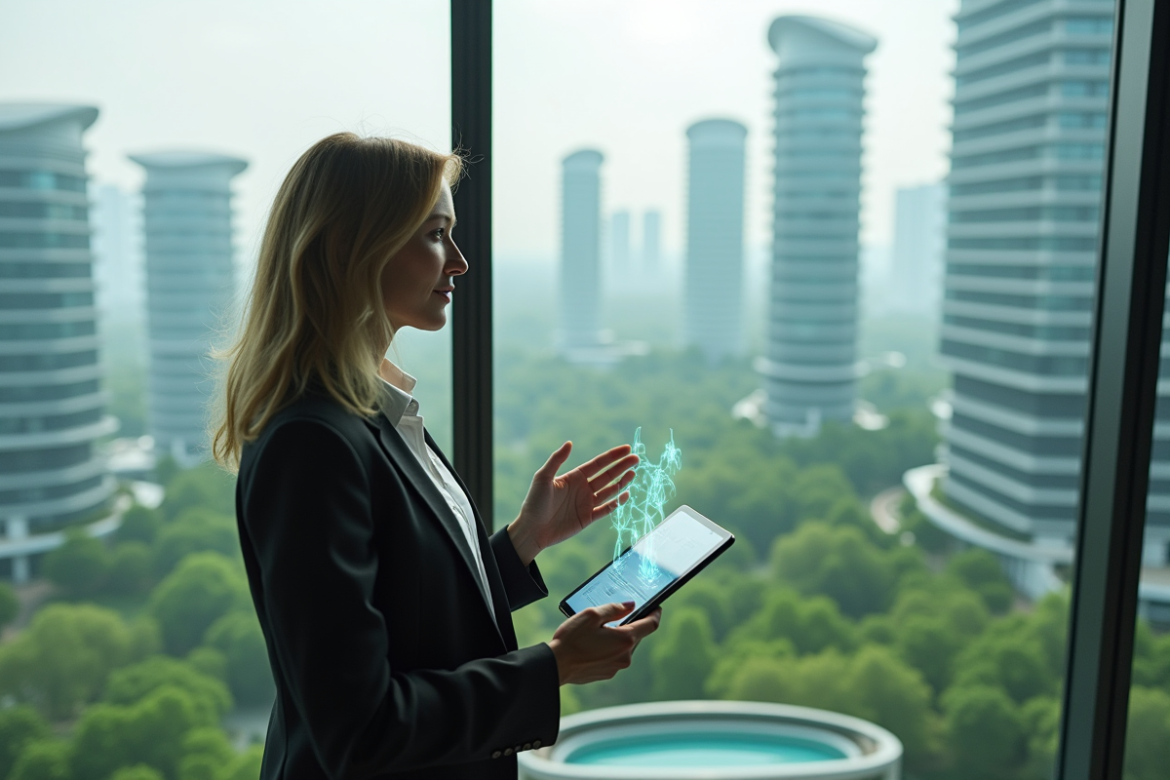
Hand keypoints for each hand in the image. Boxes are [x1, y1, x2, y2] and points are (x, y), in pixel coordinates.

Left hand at [507, 442, 638, 564]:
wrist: (532, 529)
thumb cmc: (534, 502)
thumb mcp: (542, 478)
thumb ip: (556, 460)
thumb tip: (569, 443)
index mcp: (574, 477)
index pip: (598, 464)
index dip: (613, 456)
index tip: (627, 449)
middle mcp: (583, 488)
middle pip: (607, 475)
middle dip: (622, 467)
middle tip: (637, 459)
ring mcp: (586, 503)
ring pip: (609, 491)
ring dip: (622, 483)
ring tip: (634, 474)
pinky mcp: (588, 518)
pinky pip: (606, 509)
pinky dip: (616, 503)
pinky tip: (626, 494)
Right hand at [547, 602, 661, 684]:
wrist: (556, 665)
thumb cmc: (572, 639)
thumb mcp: (592, 615)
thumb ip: (614, 608)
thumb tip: (630, 605)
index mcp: (625, 640)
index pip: (651, 625)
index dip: (655, 613)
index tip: (656, 606)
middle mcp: (625, 656)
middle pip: (636, 636)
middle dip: (630, 625)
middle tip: (616, 615)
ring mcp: (616, 667)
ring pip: (625, 647)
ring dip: (618, 637)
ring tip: (599, 631)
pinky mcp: (607, 674)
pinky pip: (614, 657)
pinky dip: (610, 648)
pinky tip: (593, 644)